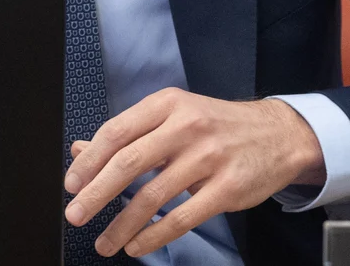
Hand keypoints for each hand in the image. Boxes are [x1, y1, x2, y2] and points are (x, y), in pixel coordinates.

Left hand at [64, 88, 323, 258]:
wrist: (278, 134)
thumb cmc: (218, 126)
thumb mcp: (173, 117)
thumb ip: (128, 134)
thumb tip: (79, 151)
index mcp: (168, 105)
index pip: (117, 131)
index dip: (89, 161)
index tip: (71, 184)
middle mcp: (186, 126)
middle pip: (129, 163)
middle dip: (96, 194)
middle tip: (75, 215)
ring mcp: (208, 157)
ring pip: (152, 196)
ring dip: (122, 225)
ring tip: (105, 243)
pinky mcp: (227, 188)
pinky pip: (182, 217)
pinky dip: (154, 236)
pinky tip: (137, 245)